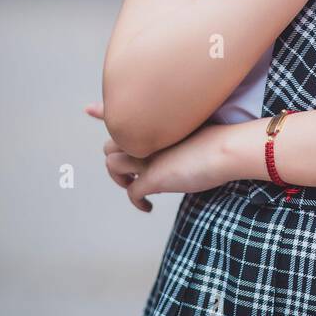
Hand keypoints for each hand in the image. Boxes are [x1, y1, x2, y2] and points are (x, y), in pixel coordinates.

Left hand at [85, 102, 230, 212]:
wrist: (226, 149)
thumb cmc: (219, 138)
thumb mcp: (195, 126)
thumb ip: (179, 131)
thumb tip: (178, 143)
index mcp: (153, 123)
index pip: (119, 114)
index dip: (102, 111)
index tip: (89, 109)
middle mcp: (145, 137)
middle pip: (111, 144)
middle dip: (116, 158)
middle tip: (131, 172)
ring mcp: (146, 156)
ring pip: (112, 165)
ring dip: (119, 179)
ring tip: (133, 186)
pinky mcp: (153, 177)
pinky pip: (131, 192)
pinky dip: (137, 202)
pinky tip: (148, 206)